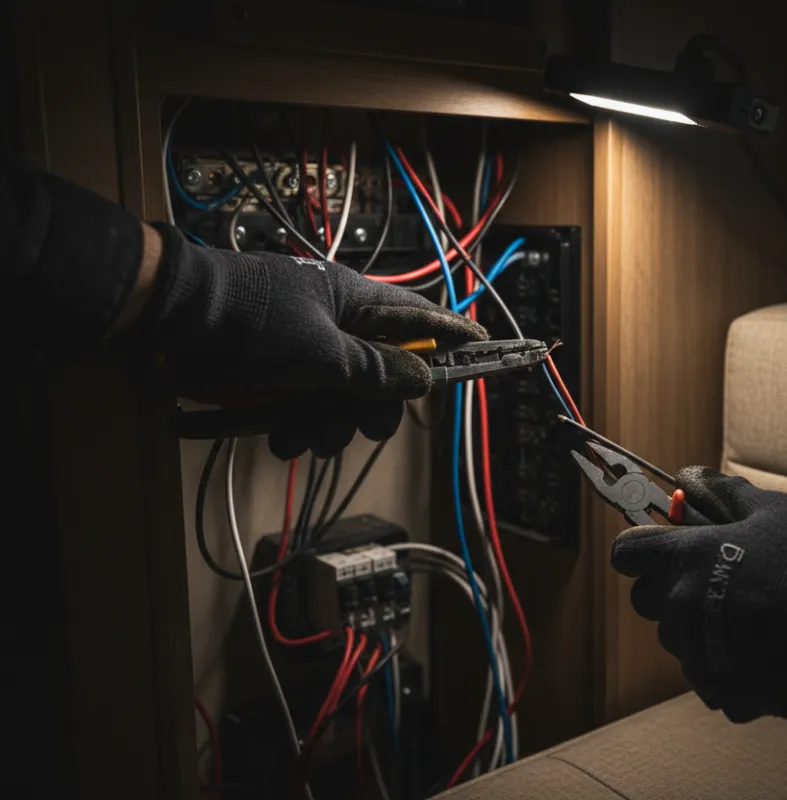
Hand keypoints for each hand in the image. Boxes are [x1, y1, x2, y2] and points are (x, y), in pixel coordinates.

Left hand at [134, 225, 486, 457]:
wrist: (168, 321)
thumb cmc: (250, 319)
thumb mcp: (322, 351)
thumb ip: (377, 371)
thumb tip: (424, 379)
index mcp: (358, 304)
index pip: (423, 319)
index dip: (455, 337)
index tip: (489, 349)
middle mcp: (338, 327)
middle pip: (385, 376)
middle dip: (372, 410)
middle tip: (360, 424)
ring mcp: (305, 353)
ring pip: (341, 402)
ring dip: (326, 427)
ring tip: (299, 435)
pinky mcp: (275, 376)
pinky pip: (303, 410)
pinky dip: (294, 427)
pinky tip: (275, 435)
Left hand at [610, 467, 786, 722]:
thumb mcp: (772, 511)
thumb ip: (722, 493)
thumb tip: (688, 477)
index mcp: (686, 560)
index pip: (626, 552)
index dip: (641, 547)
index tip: (660, 546)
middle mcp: (682, 609)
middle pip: (645, 600)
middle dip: (669, 589)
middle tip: (714, 580)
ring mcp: (699, 655)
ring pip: (678, 640)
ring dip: (698, 628)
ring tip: (748, 617)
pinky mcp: (722, 691)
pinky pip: (709, 676)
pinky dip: (728, 665)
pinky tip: (765, 650)